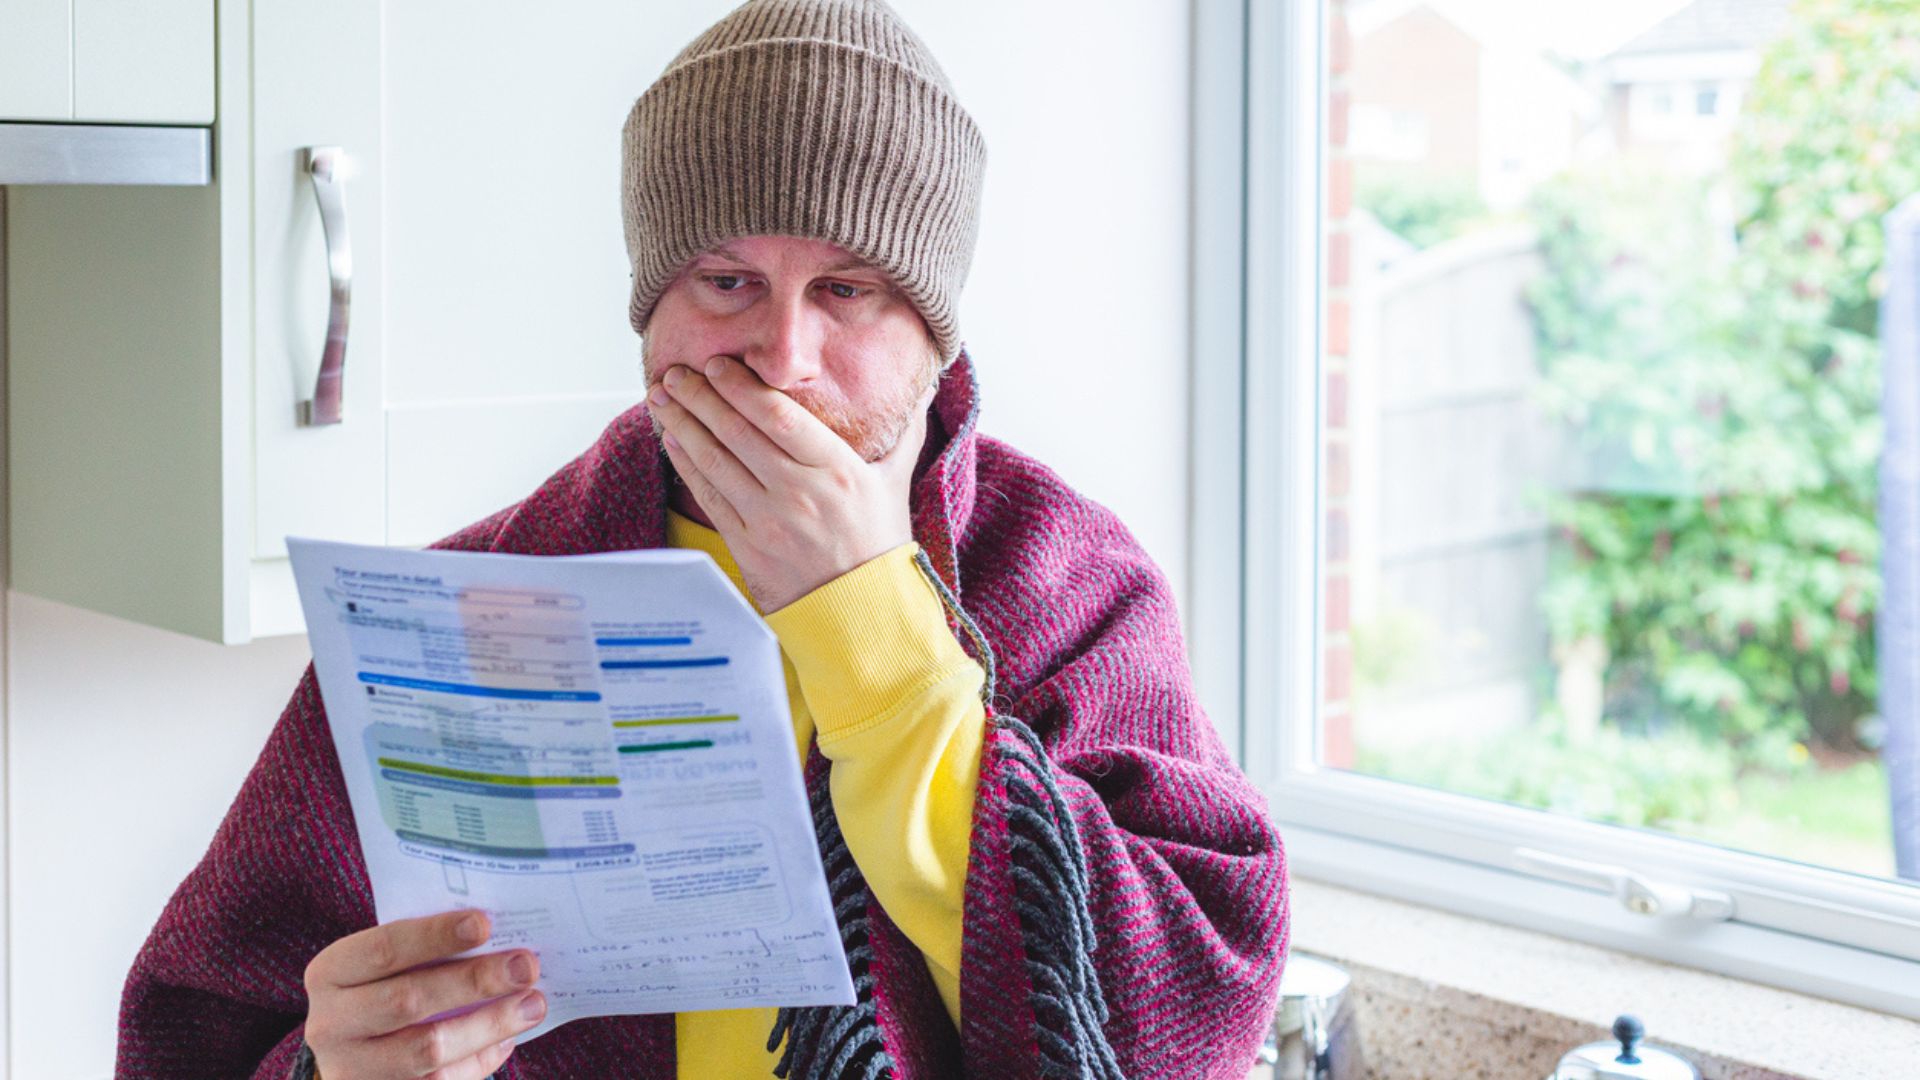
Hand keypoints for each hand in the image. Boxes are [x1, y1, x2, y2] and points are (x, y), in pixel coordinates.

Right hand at [303, 909, 543, 1079]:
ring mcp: (351, 1070)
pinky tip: (507, 1039)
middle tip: (525, 966)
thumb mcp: (384, 969)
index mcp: (331, 974)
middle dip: (475, 981)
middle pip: (409, 1000)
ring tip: (533, 1005)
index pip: (384, 948)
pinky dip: (479, 1060)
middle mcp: (331, 1024)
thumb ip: (427, 953)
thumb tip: (501, 941)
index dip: (434, 935)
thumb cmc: (381, 994)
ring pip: (428, 1049)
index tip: (484, 923)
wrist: (349, 1058)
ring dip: (488, 1025)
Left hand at [646, 354, 935, 613]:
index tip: (718, 364)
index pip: (779, 417)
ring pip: (715, 462)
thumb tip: (926, 386)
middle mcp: (799, 493)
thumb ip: (904, 433)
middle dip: (701, 398)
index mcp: (837, 470)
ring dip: (683, 425)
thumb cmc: (879, 545)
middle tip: (676, 372)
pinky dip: (687, 465)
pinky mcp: (747, 546)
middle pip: (738, 433)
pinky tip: (673, 441)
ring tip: (662, 398)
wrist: (862, 614)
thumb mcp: (895, 483)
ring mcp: (768, 521)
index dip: (743, 388)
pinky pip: (709, 497)